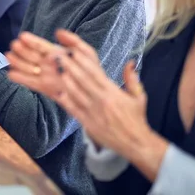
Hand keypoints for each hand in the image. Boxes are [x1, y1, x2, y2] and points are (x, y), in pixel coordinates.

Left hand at [8, 29, 167, 180]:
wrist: (135, 143)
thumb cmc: (136, 119)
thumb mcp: (139, 97)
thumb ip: (132, 79)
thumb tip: (130, 62)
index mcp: (112, 92)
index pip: (95, 72)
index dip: (83, 60)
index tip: (73, 51)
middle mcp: (101, 100)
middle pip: (82, 79)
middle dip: (69, 66)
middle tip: (57, 55)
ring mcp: (93, 112)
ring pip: (75, 93)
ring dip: (65, 80)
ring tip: (56, 70)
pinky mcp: (88, 123)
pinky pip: (74, 110)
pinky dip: (66, 100)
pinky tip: (58, 92)